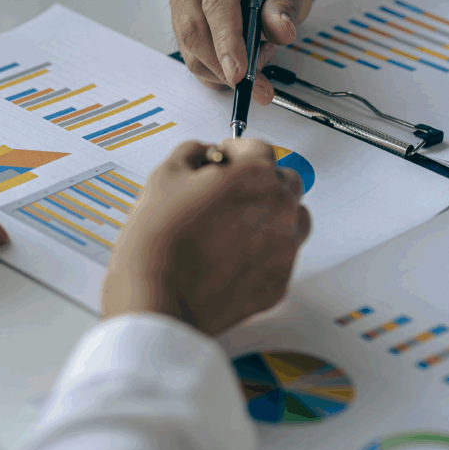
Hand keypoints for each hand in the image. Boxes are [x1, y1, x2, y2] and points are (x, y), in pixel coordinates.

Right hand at [101, 138, 310, 336]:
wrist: (156, 301)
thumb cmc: (157, 243)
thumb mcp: (164, 177)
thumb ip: (192, 154)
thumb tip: (202, 155)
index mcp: (255, 176)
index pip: (258, 148)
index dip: (234, 150)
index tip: (222, 159)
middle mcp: (278, 210)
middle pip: (284, 181)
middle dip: (259, 180)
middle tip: (228, 191)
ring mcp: (283, 249)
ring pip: (291, 220)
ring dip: (269, 215)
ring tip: (233, 225)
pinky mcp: (277, 283)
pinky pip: (279, 258)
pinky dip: (261, 253)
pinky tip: (230, 256)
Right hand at [167, 0, 313, 105]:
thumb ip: (284, 5)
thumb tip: (281, 30)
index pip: (217, 1)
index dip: (227, 41)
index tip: (240, 72)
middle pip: (194, 27)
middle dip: (222, 65)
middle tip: (252, 87)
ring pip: (189, 45)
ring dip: (221, 69)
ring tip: (256, 65)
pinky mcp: (177, 17)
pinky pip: (190, 54)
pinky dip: (215, 71)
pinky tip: (239, 64)